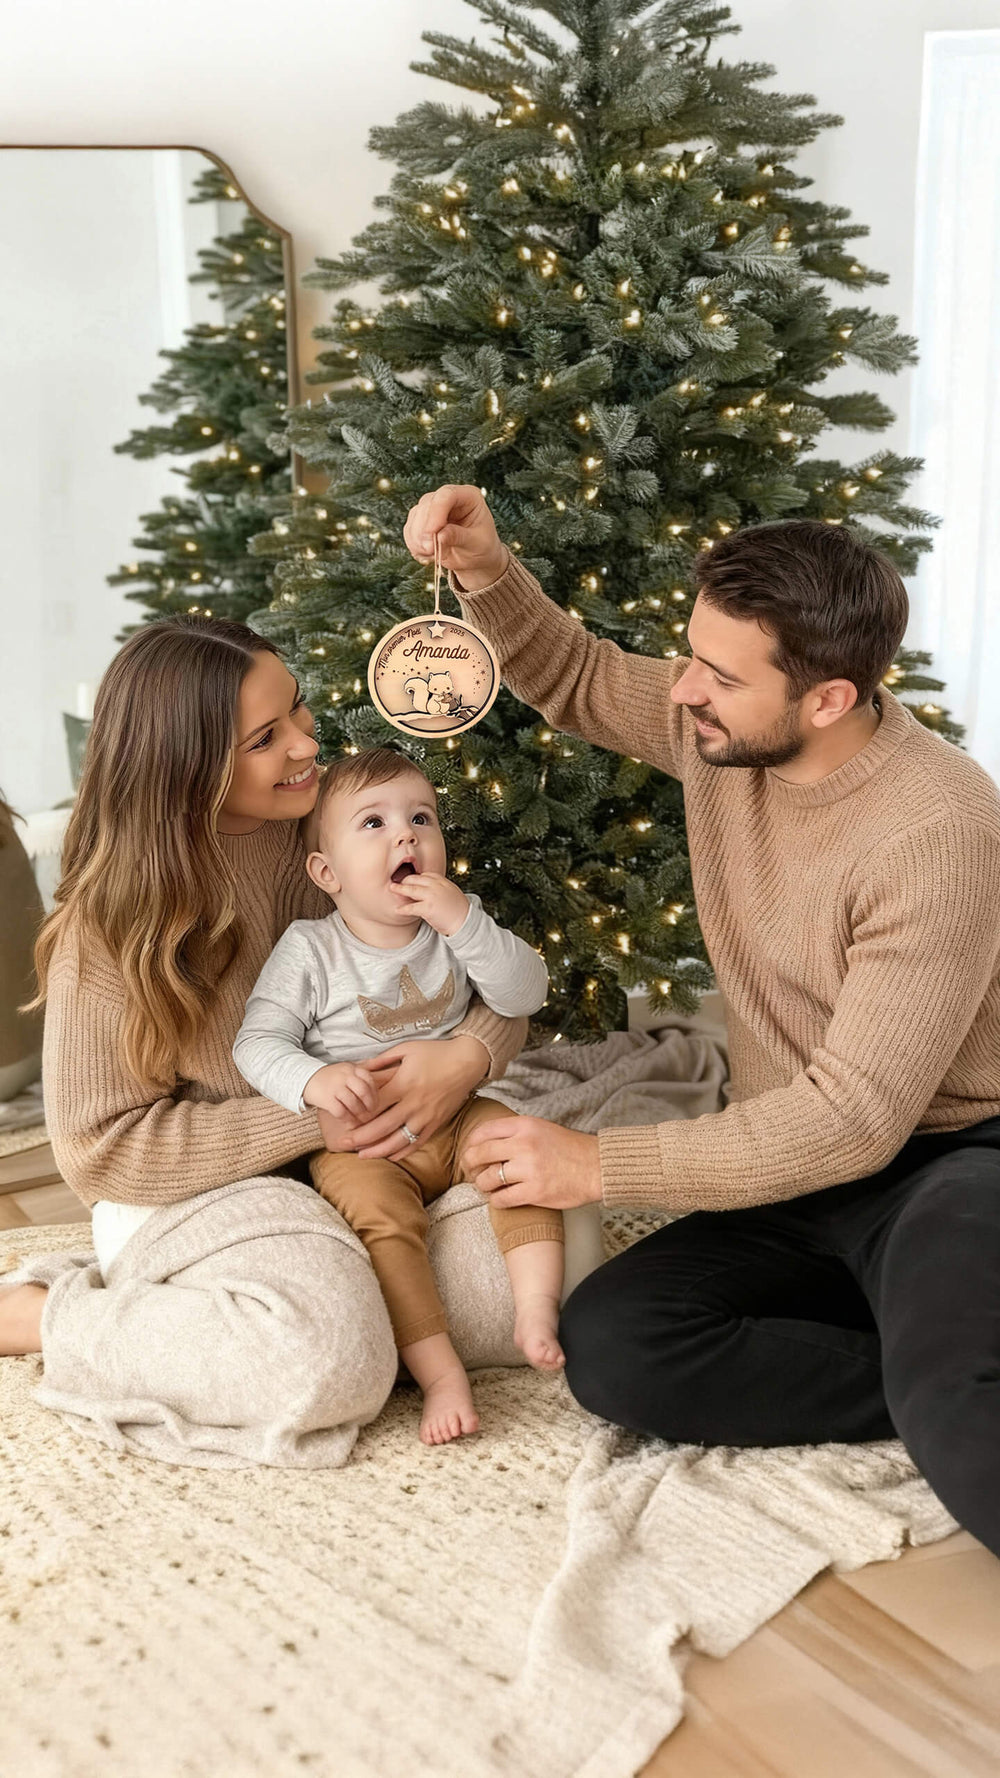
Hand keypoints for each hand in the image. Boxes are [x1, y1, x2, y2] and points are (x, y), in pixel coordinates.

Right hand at [303, 1061, 379, 1121]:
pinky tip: (349, 1122)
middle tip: (371, 1114)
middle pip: (363, 1091)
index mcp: (352, 1068)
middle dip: (370, 1105)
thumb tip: (390, 1062)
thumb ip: (367, 1067)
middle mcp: (344, 1076)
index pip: (369, 1080)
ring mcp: (335, 1087)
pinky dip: (347, 1119)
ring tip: (362, 1120)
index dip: (375, 1094)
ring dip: (359, 1115)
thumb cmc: (332, 1076)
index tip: (376, 1104)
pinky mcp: (326, 1099)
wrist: (306, 1078)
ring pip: (353, 1103)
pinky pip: (341, 1111)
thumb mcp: (349, 1067)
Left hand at [347, 1034, 490, 1160]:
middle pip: (382, 1127)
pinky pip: (417, 1142)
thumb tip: (361, 1067)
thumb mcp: (407, 1049)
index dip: (357, 1115)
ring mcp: (426, 1115)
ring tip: (362, 1156)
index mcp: (404, 1084)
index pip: (375, 1105)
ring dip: (379, 1150)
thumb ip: (382, 1060)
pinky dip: (402, 1151)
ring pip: (399, 1140)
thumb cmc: (437, 1052)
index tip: (344, 1121)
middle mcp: (414, 1103)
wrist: (468, 1061)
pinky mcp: (437, 1122)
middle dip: (361, 1138)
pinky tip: (390, 1155)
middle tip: (343, 1144)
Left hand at [392, 870, 469, 936]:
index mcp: (442, 881)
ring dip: (400, 889)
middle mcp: (436, 886)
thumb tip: (428, 889)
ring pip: (411, 890)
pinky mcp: (428, 908)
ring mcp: (432, 896)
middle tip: (396, 883)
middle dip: (404, 880)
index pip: (424, 875)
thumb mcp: (451, 892)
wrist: (466, 922)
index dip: (415, 877)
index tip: (408, 880)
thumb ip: (440, 888)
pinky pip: (411, 907)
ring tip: (392, 889)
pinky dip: (403, 909)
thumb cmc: (458, 910)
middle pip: (415, 879)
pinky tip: (397, 910)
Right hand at [403, 485, 509, 591]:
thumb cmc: (481, 547)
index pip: (447, 495)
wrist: (474, 558)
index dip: (436, 512)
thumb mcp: (476, 544)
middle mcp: (449, 498)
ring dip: (418, 538)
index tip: (432, 533)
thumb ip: (458, 537)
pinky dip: (414, 544)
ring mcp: (433, 508)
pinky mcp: (422, 521)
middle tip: (430, 550)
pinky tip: (427, 554)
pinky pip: (410, 529)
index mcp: (468, 496)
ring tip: (431, 554)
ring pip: (415, 516)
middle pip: (427, 504)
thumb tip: (440, 535)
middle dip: (425, 529)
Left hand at [463, 1116, 602, 1209]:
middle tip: (471, 1171)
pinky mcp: (534, 1192)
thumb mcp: (541, 1128)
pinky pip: (501, 1199)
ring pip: (487, 1179)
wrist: (596, 1167)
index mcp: (525, 1126)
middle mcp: (524, 1145)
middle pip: (479, 1154)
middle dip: (470, 1165)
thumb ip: (515, 1132)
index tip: (469, 1151)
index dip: (470, 1143)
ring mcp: (528, 1169)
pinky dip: (496, 1200)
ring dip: (483, 1185)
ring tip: (487, 1186)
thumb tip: (485, 1140)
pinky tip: (501, 1198)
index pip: (483, 1131)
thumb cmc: (569, 1148)